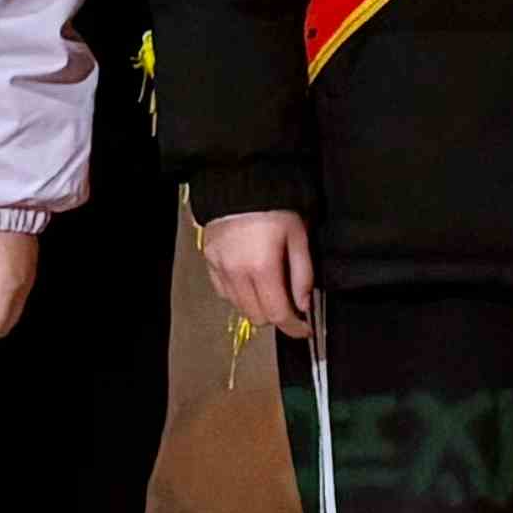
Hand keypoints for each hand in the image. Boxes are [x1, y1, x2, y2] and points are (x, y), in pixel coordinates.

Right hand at [199, 207, 316, 342]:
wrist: (240, 182)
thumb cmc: (273, 206)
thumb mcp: (299, 237)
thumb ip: (303, 275)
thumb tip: (304, 305)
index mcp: (262, 267)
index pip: (278, 314)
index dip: (294, 327)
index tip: (304, 329)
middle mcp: (237, 272)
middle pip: (258, 317)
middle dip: (276, 316)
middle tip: (290, 304)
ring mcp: (219, 268)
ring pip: (240, 308)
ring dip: (258, 306)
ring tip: (270, 290)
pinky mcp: (209, 261)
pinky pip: (224, 292)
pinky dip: (239, 294)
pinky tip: (251, 280)